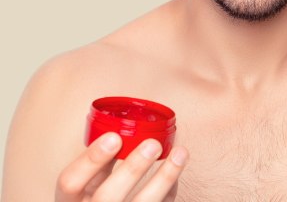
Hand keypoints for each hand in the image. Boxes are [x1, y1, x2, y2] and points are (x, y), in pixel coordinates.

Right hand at [55, 132, 187, 200]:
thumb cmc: (95, 200)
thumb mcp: (86, 186)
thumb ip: (100, 165)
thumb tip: (125, 128)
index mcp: (69, 201)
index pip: (69, 183)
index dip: (90, 159)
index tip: (114, 137)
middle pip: (106, 197)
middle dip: (131, 169)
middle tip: (153, 144)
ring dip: (164, 178)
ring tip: (180, 153)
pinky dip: (170, 190)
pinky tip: (176, 170)